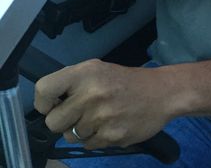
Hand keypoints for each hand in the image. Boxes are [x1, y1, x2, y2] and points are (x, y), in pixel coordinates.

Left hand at [34, 60, 170, 149]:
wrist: (163, 92)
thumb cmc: (127, 81)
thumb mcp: (100, 70)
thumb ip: (73, 83)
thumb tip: (47, 104)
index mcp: (86, 73)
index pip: (44, 89)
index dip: (43, 102)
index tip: (53, 105)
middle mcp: (91, 94)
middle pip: (53, 122)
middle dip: (64, 121)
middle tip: (81, 113)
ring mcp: (101, 117)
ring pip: (71, 136)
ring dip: (83, 130)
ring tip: (103, 116)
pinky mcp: (111, 136)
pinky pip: (88, 145)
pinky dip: (98, 138)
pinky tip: (112, 124)